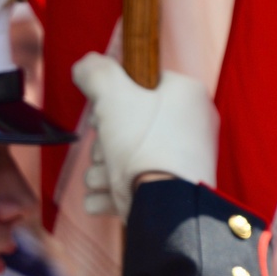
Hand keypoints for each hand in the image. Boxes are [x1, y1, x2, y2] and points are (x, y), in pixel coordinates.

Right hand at [71, 53, 218, 219]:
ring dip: (103, 171)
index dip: (112, 99)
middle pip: (128, 126)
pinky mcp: (172, 194)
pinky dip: (112, 194)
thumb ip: (95, 72)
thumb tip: (85, 65)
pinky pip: (133, 187)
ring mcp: (183, 163)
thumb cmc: (144, 147)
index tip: (101, 115)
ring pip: (125, 159)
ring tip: (106, 180)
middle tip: (106, 152)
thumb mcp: (112, 95)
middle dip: (104, 145)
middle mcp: (190, 126)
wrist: (165, 210)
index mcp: (185, 95)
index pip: (140, 84)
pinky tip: (105, 198)